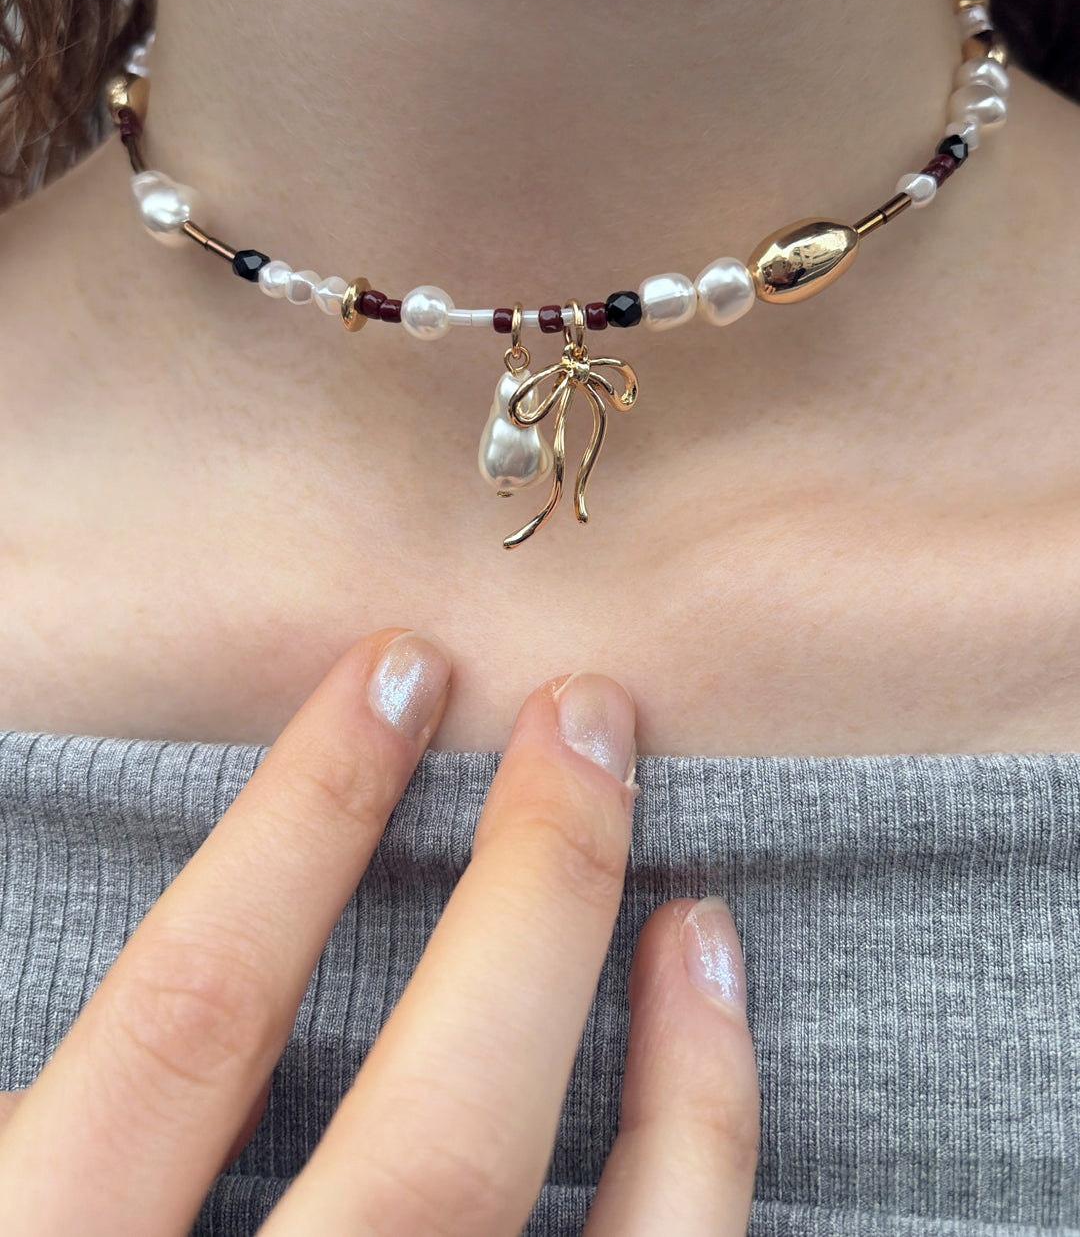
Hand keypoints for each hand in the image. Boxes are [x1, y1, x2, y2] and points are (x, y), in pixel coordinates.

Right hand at [0, 628, 758, 1234]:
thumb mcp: (15, 1197)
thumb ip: (65, 1107)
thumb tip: (181, 950)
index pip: (196, 1021)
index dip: (305, 819)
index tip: (398, 672)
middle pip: (428, 1143)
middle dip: (532, 901)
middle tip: (595, 724)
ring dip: (673, 1088)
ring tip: (701, 914)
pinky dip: (690, 1213)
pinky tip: (711, 1112)